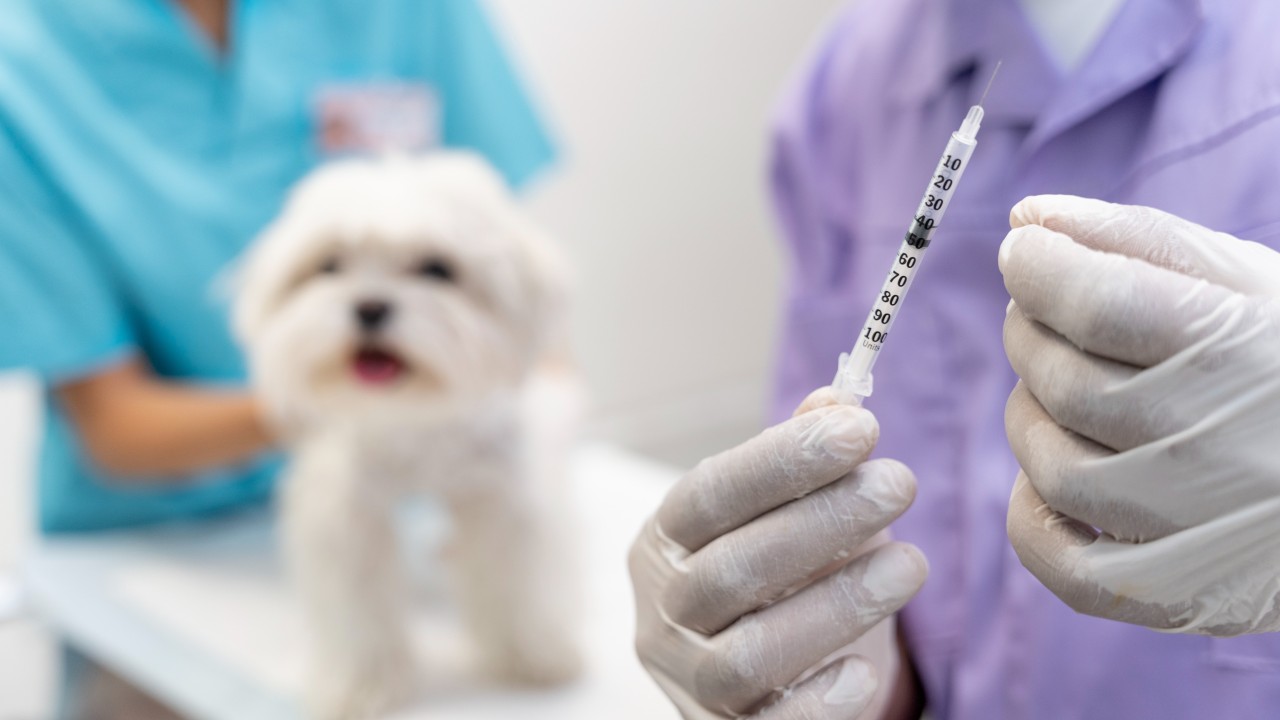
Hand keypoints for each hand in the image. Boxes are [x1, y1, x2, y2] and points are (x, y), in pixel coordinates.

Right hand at [629, 388, 926, 718]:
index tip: (863, 429)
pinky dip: (818, 701)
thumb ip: (800, 460)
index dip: (782, 461)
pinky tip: (867, 670)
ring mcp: (688, 683)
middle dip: (823, 521)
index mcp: (661, 543)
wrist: (750, 686)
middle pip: (731, 569)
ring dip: (837, 603)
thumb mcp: (777, 515)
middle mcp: (660, 614)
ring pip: (749, 652)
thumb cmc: (770, 578)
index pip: (707, 495)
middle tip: (901, 483)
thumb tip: (838, 398)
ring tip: (913, 563)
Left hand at [1000, 194, 1279, 635]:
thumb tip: (1025, 217)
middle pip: (1064, 382)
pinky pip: (1060, 562)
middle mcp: (1220, 446)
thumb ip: (1135, 241)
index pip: (1097, 303)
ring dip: (1030, 415)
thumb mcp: (1249, 282)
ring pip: (1051, 465)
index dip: (1038, 267)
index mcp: (1242, 352)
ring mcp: (1196, 529)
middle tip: (1040, 315)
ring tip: (1060, 388)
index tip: (1022, 250)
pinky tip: (1050, 475)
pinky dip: (1031, 513)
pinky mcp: (1178, 594)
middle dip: (1030, 333)